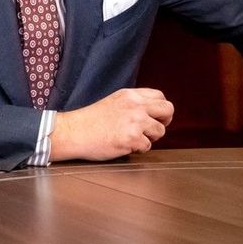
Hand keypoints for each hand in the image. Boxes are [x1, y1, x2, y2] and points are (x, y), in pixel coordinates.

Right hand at [49, 88, 173, 161]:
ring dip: (150, 138)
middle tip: (155, 130)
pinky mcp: (132, 138)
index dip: (161, 109)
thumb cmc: (90, 120)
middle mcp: (136, 106)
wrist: (74, 131)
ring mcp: (135, 122)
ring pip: (160, 131)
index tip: (156, 117)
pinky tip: (125, 145)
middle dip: (164, 122)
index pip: (160, 96)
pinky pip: (147, 146)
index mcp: (131, 95)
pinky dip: (139, 149)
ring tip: (135, 139)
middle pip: (168, 110)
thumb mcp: (115, 101)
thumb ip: (133, 103)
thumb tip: (151, 112)